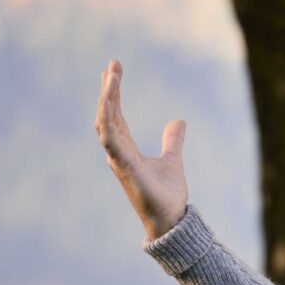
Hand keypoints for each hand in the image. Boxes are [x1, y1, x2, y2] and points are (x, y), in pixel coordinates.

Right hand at [95, 59, 188, 241]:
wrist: (171, 220)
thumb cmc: (167, 195)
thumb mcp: (172, 160)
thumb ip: (172, 141)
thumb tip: (178, 121)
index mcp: (126, 150)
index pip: (116, 116)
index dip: (113, 94)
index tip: (114, 70)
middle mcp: (118, 152)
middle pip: (108, 114)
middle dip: (109, 89)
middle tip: (112, 64)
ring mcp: (118, 159)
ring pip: (105, 122)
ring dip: (107, 98)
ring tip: (111, 75)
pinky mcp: (125, 167)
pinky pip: (110, 139)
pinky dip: (107, 120)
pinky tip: (107, 102)